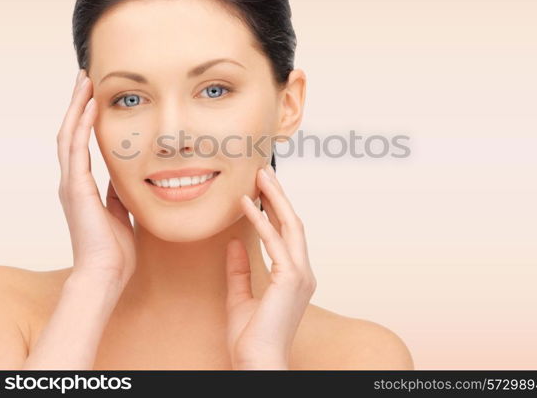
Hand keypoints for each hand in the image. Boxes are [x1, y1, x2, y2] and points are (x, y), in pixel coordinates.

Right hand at [57, 69, 135, 290]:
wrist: (106, 273)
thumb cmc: (115, 249)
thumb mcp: (120, 212)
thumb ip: (117, 193)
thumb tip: (124, 178)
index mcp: (82, 186)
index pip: (80, 143)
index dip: (84, 118)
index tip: (93, 97)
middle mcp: (72, 181)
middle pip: (70, 132)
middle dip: (77, 104)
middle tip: (85, 78)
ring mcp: (71, 184)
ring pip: (69, 134)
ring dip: (77, 106)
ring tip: (85, 82)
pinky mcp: (76, 188)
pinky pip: (77, 150)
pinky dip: (82, 125)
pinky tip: (90, 106)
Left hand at [225, 163, 316, 369]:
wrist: (257, 363)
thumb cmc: (250, 339)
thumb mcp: (240, 297)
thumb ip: (239, 270)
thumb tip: (234, 244)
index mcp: (294, 276)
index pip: (286, 234)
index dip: (275, 209)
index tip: (262, 189)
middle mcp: (302, 271)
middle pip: (292, 223)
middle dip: (279, 196)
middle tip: (263, 172)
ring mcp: (300, 274)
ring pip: (290, 225)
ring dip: (274, 198)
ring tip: (259, 176)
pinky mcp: (290, 278)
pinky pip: (274, 242)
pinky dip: (260, 220)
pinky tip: (246, 204)